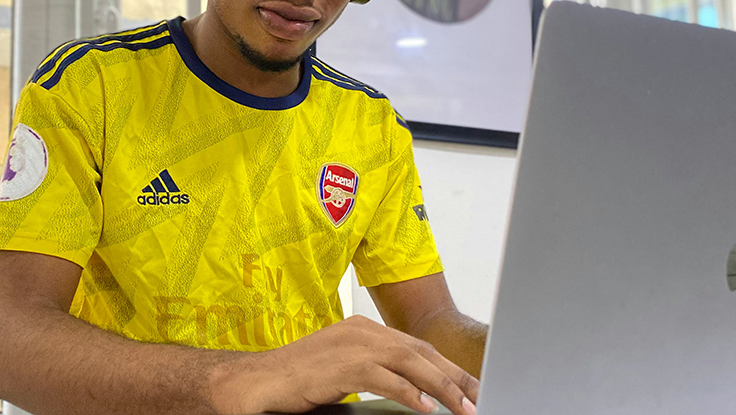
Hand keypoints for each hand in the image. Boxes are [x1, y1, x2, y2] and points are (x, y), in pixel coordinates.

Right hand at [210, 315, 478, 414]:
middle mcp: (361, 330)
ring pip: (409, 362)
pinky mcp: (341, 364)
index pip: (415, 346)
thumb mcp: (343, 372)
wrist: (256, 382)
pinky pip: (385, 378)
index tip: (469, 385)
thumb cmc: (298, 381)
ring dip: (441, 386)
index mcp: (362, 329)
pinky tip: (426, 408)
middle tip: (478, 396)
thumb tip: (413, 393)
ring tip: (463, 406)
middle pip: (419, 351)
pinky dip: (409, 393)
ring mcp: (351, 345)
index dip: (445, 366)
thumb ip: (375, 373)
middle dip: (453, 375)